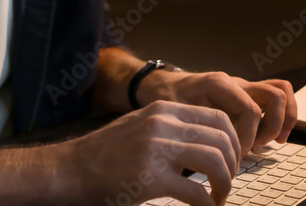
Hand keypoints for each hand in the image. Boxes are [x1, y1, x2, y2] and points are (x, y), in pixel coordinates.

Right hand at [56, 100, 239, 205]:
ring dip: (225, 184)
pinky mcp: (150, 178)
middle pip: (222, 138)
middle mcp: (162, 124)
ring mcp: (156, 150)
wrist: (71, 168)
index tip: (231, 160)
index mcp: (162, 109)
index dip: (234, 141)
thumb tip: (203, 141)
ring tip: (219, 197)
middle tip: (227, 182)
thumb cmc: (105, 153)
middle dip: (234, 164)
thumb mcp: (140, 125)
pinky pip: (196, 192)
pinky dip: (208, 204)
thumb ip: (169, 127)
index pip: (218, 117)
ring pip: (215, 162)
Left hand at [141, 71, 296, 155]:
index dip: (248, 136)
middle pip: (275, 96)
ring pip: (281, 92)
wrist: (160, 85)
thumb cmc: (166, 98)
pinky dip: (281, 117)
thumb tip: (212, 154)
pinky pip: (274, 98)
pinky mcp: (246, 97)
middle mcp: (235, 83)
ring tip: (270, 143)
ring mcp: (243, 88)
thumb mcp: (175, 112)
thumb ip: (193, 128)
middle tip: (255, 148)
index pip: (250, 110)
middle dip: (271, 127)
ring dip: (282, 120)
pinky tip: (271, 138)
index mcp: (219, 84)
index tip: (236, 154)